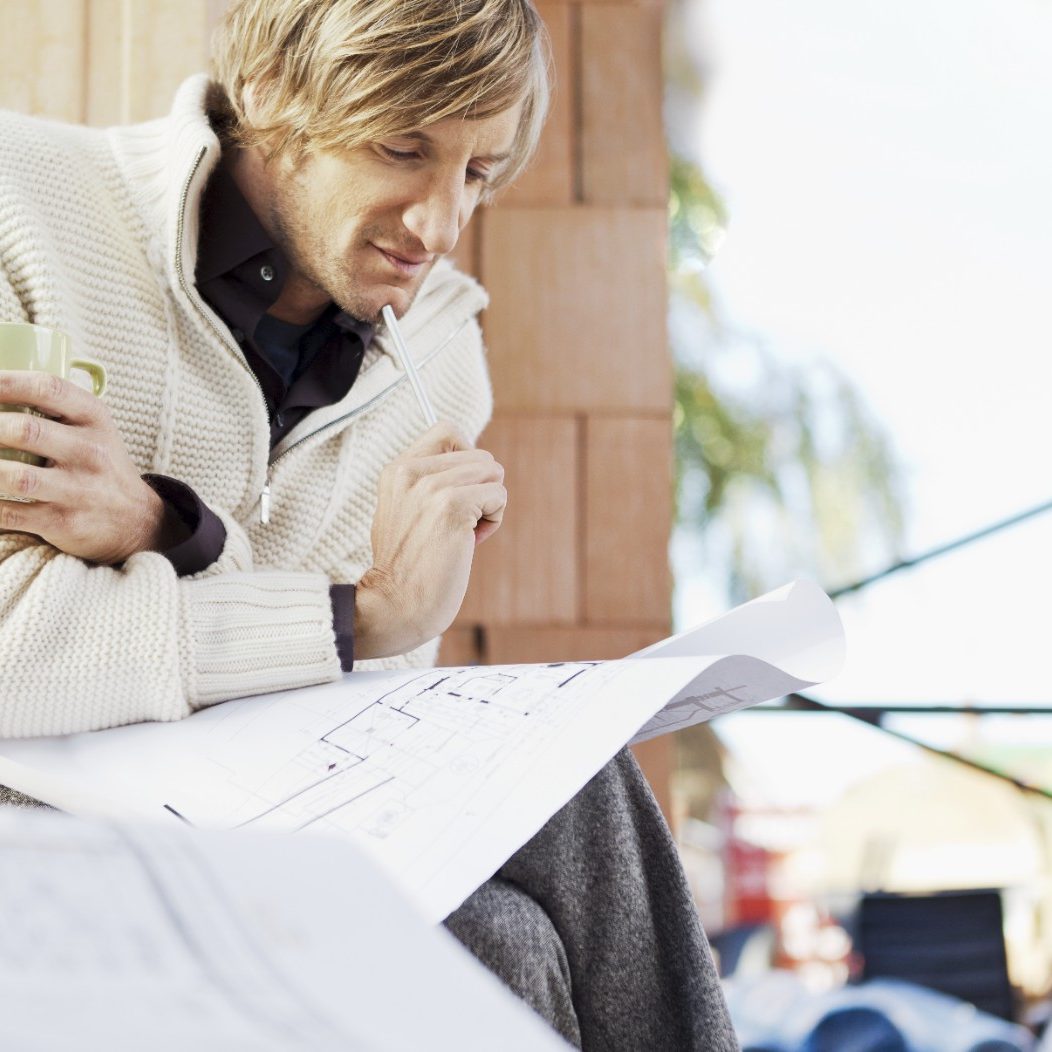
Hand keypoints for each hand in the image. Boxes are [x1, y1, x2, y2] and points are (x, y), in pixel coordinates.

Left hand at [0, 371, 184, 562]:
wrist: (136, 521)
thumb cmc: (100, 465)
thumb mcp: (94, 428)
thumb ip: (56, 407)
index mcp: (95, 419)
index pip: (48, 388)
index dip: (5, 382)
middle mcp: (91, 452)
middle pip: (25, 430)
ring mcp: (79, 490)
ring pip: (14, 477)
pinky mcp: (65, 523)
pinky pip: (10, 513)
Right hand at [355, 421, 505, 658]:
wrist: (395, 604)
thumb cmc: (408, 566)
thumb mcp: (404, 510)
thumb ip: (427, 482)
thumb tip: (476, 463)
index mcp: (398, 469)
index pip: (448, 430)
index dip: (467, 457)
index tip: (459, 489)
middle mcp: (411, 471)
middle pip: (480, 455)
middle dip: (480, 489)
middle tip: (459, 523)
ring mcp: (431, 487)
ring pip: (492, 473)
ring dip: (487, 505)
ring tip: (463, 533)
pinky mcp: (451, 506)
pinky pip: (499, 496)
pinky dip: (493, 521)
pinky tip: (469, 543)